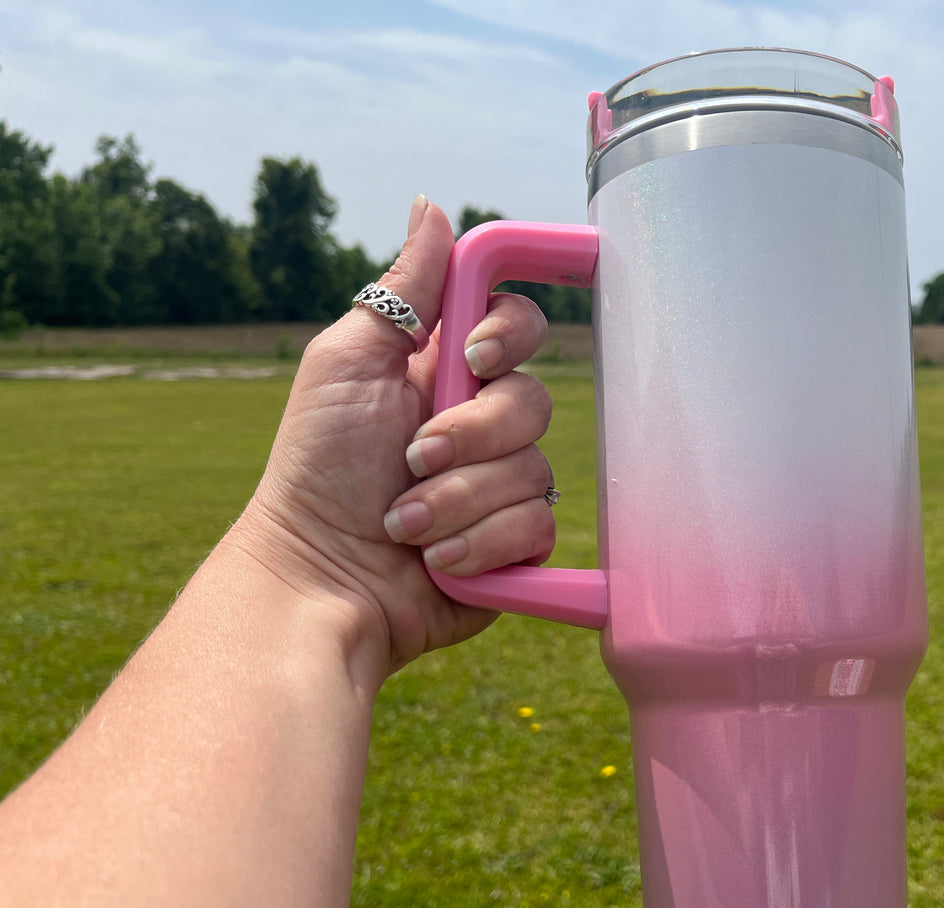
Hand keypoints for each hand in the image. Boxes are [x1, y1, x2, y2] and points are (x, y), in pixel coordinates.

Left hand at [233, 197, 554, 677]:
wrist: (321, 578)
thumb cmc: (317, 469)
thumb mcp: (348, 363)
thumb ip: (401, 291)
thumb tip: (432, 206)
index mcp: (447, 372)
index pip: (518, 326)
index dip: (508, 336)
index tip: (470, 358)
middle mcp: (482, 425)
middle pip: (534, 400)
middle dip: (469, 436)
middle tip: (411, 460)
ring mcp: (503, 486)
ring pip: (533, 470)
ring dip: (457, 500)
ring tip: (403, 523)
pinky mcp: (517, 544)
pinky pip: (537, 527)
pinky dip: (478, 544)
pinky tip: (437, 560)